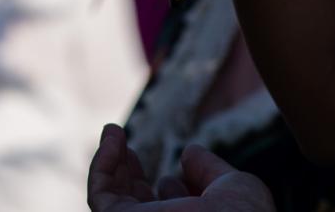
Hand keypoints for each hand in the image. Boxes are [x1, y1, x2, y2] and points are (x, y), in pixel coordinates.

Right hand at [89, 124, 274, 211]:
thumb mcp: (235, 188)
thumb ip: (210, 170)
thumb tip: (189, 153)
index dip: (171, 187)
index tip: (176, 161)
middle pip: (137, 208)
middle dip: (130, 173)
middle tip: (125, 141)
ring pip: (111, 200)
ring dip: (110, 162)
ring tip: (113, 130)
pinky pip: (99, 195)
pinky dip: (101, 164)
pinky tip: (113, 138)